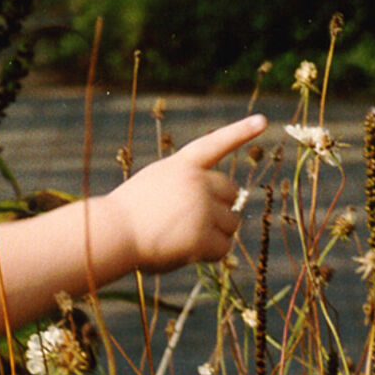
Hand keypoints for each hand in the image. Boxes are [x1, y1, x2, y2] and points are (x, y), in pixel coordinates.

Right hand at [108, 114, 266, 272]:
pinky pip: (222, 248)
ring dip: (214, 234)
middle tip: (193, 223)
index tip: (263, 121)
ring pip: (231, 223)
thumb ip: (185, 187)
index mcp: (180, 166)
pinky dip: (208, 254)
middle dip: (220, 208)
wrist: (112, 234)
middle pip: (231, 192)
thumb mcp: (154, 186)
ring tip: (181, 238)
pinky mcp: (203, 234)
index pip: (215, 144)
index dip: (240, 132)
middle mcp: (196, 181)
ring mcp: (201, 207)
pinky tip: (184, 251)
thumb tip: (224, 211)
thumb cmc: (126, 216)